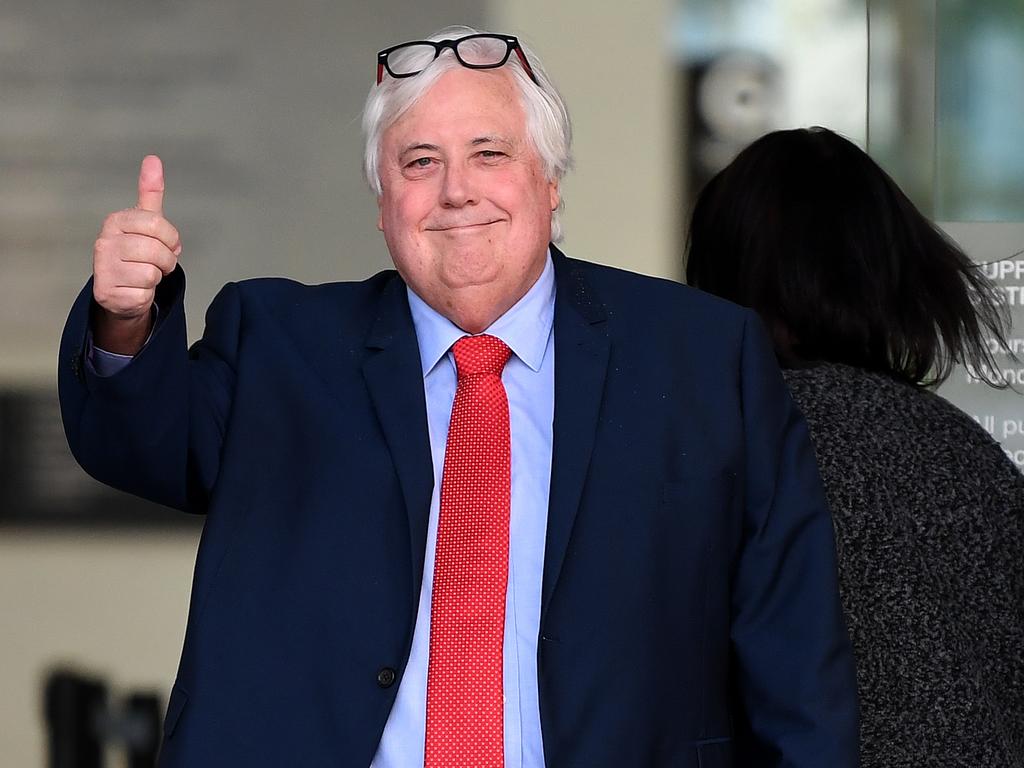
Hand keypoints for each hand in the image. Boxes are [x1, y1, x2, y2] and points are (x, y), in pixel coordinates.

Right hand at [92, 155, 181, 352]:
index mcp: (115, 221)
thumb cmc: (137, 253)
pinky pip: (145, 293)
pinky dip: (147, 294)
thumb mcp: (146, 222)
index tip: (165, 244)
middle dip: (166, 260)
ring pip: (152, 273)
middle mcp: (104, 242)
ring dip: (157, 277)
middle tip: (157, 263)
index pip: (157, 224)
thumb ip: (150, 193)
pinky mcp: (107, 293)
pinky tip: (135, 289)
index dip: (170, 239)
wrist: (122, 291)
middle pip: (157, 250)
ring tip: (144, 274)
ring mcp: (103, 269)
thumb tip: (153, 159)